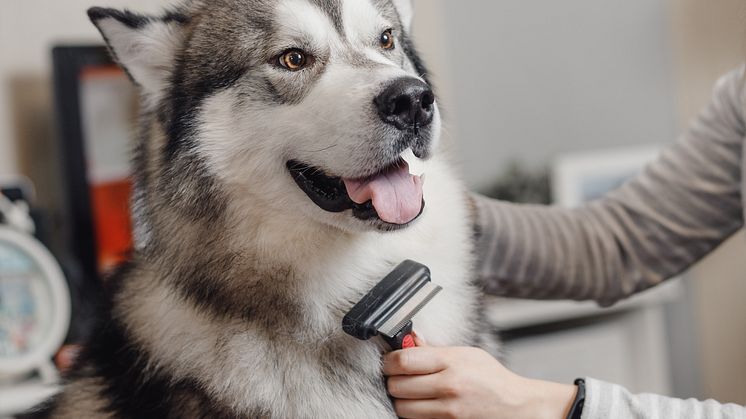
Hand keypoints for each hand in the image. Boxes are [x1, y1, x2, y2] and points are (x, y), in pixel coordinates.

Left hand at [383, 343, 576, 418]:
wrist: (516, 406)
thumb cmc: (492, 378)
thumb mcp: (466, 354)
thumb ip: (435, 350)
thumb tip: (410, 340)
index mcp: (451, 362)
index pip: (403, 361)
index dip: (389, 361)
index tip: (390, 361)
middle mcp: (449, 386)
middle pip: (397, 386)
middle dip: (393, 380)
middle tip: (399, 377)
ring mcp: (448, 410)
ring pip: (402, 408)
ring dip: (401, 400)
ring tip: (411, 392)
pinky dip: (414, 413)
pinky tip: (422, 404)